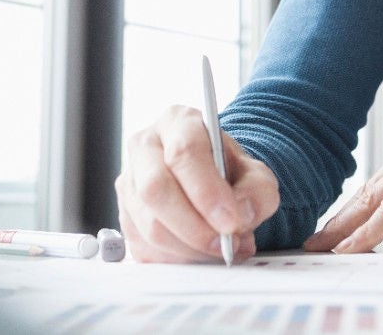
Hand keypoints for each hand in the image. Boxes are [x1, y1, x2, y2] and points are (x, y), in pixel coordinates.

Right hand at [115, 105, 279, 262]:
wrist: (213, 183)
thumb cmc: (230, 173)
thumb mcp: (256, 174)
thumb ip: (258, 191)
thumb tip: (240, 214)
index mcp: (178, 122)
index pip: (184, 152)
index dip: (207, 191)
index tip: (231, 221)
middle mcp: (145, 146)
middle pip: (156, 189)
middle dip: (195, 226)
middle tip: (224, 244)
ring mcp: (129, 183)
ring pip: (149, 225)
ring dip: (189, 248)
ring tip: (220, 249)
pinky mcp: (125, 218)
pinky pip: (145, 248)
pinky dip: (178, 259)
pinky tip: (200, 253)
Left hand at [303, 87, 382, 253]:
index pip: (380, 190)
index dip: (354, 214)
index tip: (333, 234)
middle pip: (367, 194)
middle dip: (338, 222)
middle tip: (311, 244)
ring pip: (372, 201)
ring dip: (344, 228)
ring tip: (319, 249)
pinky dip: (368, 230)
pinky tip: (351, 246)